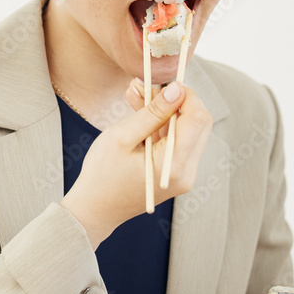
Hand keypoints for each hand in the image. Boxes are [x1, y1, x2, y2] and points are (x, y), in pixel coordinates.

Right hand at [60, 81, 211, 247]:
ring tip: (135, 95)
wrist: (94, 210)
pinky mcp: (176, 174)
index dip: (186, 95)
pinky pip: (177, 142)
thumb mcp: (122, 136)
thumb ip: (153, 112)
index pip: (198, 118)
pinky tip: (139, 113)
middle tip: (146, 87)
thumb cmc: (102, 174)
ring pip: (188, 131)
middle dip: (176, 100)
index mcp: (174, 165)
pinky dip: (162, 125)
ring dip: (166, 111)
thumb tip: (177, 89)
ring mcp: (183, 175)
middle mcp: (186, 172)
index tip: (163, 83)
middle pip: (199, 124)